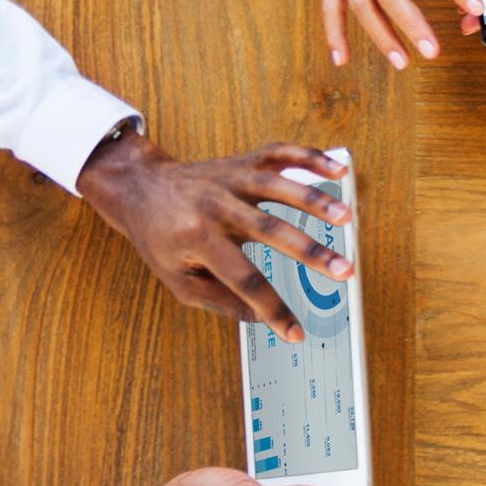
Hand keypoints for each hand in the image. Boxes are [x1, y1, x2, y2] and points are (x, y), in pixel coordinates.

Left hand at [75, 133, 349, 338]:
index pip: (242, 280)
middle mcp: (214, 205)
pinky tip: (338, 168)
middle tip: (344, 270)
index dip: (271, 309)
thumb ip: (219, 300)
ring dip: (314, 200)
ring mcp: (230, 180)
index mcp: (196, 238)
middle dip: (310, 251)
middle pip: (268, 230)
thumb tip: (259, 319)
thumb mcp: (177, 279)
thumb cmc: (158, 236)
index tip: (295, 331)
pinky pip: (278, 154)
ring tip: (346, 216)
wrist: (139, 187)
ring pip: (276, 186)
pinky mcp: (242, 163)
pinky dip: (310, 157)